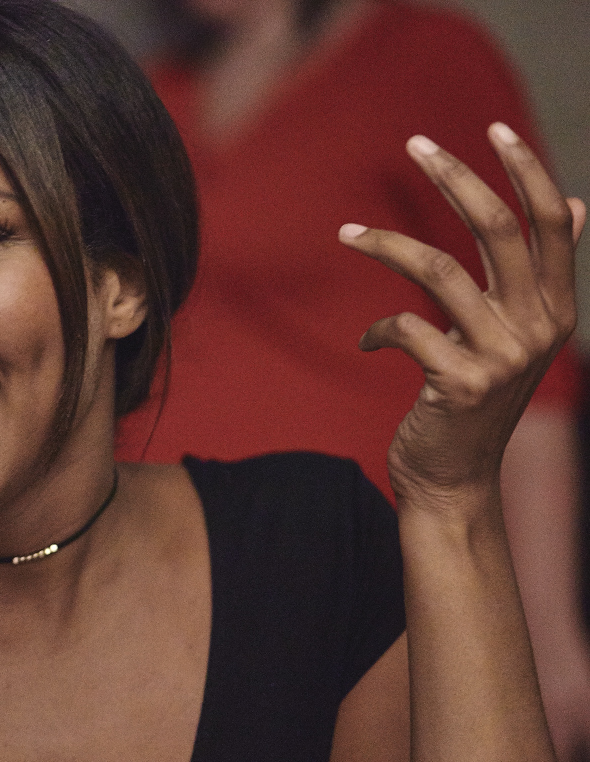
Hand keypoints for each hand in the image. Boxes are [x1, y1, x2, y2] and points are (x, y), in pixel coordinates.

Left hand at [338, 124, 584, 510]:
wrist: (454, 480)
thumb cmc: (474, 398)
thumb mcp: (519, 336)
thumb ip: (541, 276)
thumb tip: (580, 204)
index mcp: (557, 309)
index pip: (552, 223)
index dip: (528, 170)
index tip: (494, 129)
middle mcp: (538, 328)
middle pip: (497, 228)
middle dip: (456, 176)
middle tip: (415, 143)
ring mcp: (501, 356)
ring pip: (437, 268)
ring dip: (383, 243)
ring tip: (347, 232)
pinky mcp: (459, 383)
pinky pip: (403, 328)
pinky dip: (376, 331)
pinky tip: (367, 342)